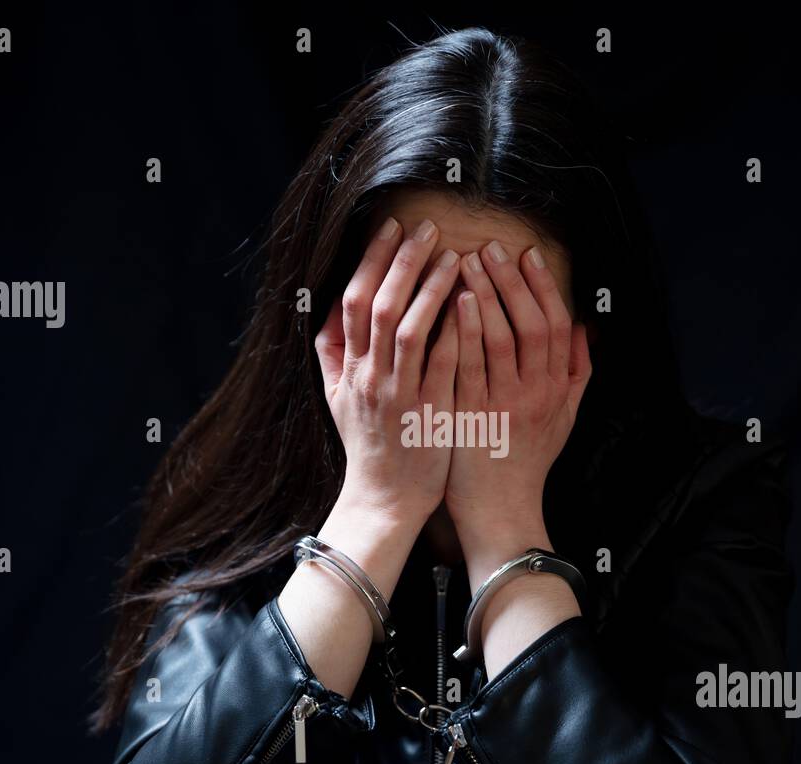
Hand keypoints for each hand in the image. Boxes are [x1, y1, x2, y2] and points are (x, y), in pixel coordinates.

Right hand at [314, 217, 460, 530]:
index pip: (354, 301)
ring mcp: (398, 395)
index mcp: (350, 369)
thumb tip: (330, 306)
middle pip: (379, 306)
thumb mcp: (337, 398)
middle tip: (425, 227)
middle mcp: (370, 377)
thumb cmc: (368, 446)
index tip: (391, 229)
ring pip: (407, 329)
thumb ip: (331, 352)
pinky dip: (451, 330)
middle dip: (401, 261)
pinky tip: (470, 303)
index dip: (371, 260)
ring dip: (430, 288)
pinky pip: (440, 364)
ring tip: (454, 255)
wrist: (384, 499)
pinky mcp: (428, 413)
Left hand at [445, 240, 590, 583]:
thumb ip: (578, 372)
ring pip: (500, 340)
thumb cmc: (528, 461)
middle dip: (512, 282)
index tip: (527, 255)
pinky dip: (463, 332)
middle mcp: (537, 394)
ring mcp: (505, 405)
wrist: (501, 510)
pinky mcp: (473, 418)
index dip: (544, 287)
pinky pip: (469, 367)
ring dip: (484, 297)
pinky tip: (450, 304)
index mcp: (558, 389)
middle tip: (492, 248)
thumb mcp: (565, 417)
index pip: (557, 326)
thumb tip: (586, 329)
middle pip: (532, 325)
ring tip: (465, 262)